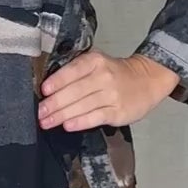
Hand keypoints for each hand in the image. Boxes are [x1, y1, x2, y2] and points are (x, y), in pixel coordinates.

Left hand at [37, 49, 178, 132]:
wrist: (147, 80)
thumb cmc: (115, 73)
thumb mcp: (97, 63)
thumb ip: (76, 71)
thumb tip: (49, 88)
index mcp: (95, 61)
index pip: (72, 71)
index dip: (57, 82)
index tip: (43, 91)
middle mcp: (104, 76)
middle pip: (75, 91)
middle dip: (54, 104)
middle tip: (39, 113)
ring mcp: (112, 95)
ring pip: (82, 106)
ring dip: (62, 115)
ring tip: (46, 122)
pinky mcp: (118, 111)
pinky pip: (95, 117)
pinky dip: (81, 122)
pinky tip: (68, 126)